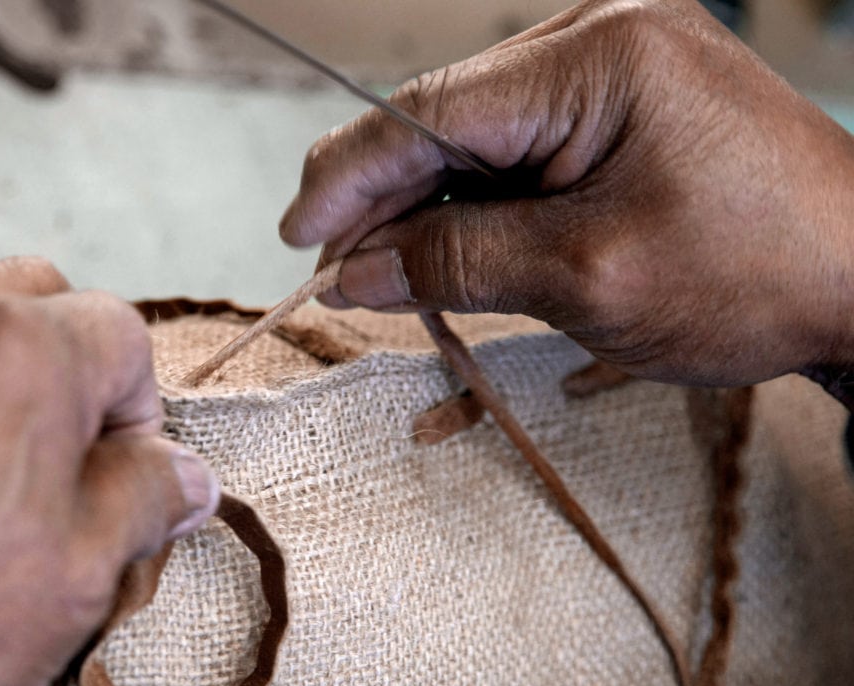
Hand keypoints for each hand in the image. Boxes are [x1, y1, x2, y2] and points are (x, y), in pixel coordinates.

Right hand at [280, 0, 853, 385]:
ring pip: (476, 140)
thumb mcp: (588, 276)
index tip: (296, 237)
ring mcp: (616, 70)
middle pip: (445, 119)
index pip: (431, 111)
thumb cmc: (755, 275)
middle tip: (337, 274)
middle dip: (383, 199)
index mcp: (598, 58)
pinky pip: (521, 154)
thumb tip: (353, 271)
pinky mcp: (625, 109)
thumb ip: (457, 263)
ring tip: (388, 278)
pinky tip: (450, 254)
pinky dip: (478, 209)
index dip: (349, 175)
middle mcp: (601, 41)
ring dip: (426, 211)